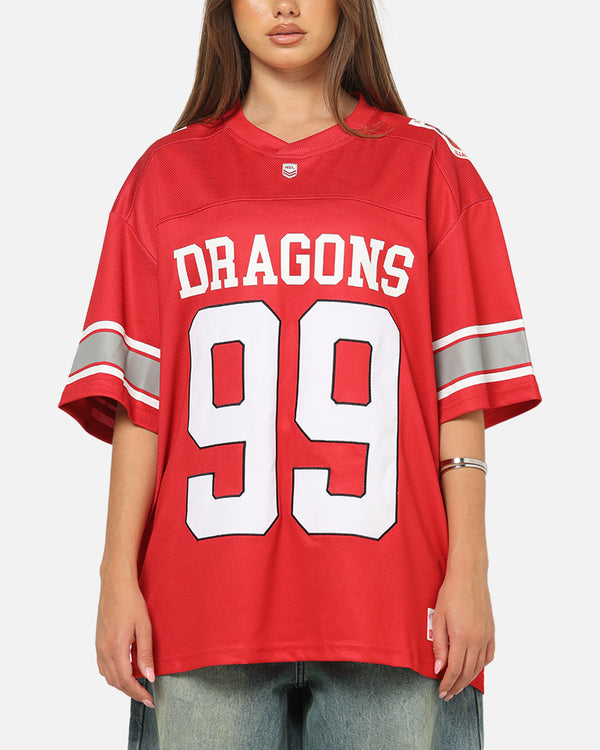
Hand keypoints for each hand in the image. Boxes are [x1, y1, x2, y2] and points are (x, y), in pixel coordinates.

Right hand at [96, 572, 155, 706]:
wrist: (115, 585)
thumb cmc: (132, 602)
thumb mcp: (144, 627)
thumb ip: (146, 654)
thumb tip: (150, 676)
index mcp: (116, 647)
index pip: (126, 680)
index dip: (138, 692)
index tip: (150, 699)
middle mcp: (104, 650)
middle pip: (115, 682)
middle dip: (131, 692)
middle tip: (146, 697)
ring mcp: (99, 646)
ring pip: (107, 676)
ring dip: (121, 685)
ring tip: (137, 686)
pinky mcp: (98, 642)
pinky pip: (102, 666)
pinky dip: (113, 675)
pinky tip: (124, 671)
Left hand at [432, 569, 494, 700]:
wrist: (469, 576)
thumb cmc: (450, 593)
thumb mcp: (438, 618)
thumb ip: (439, 645)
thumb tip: (439, 668)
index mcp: (462, 637)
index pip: (455, 670)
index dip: (447, 684)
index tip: (441, 692)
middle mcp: (477, 640)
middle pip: (468, 672)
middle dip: (457, 686)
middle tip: (448, 694)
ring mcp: (486, 636)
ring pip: (479, 666)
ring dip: (469, 679)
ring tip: (459, 686)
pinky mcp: (492, 631)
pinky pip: (489, 656)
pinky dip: (482, 666)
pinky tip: (475, 668)